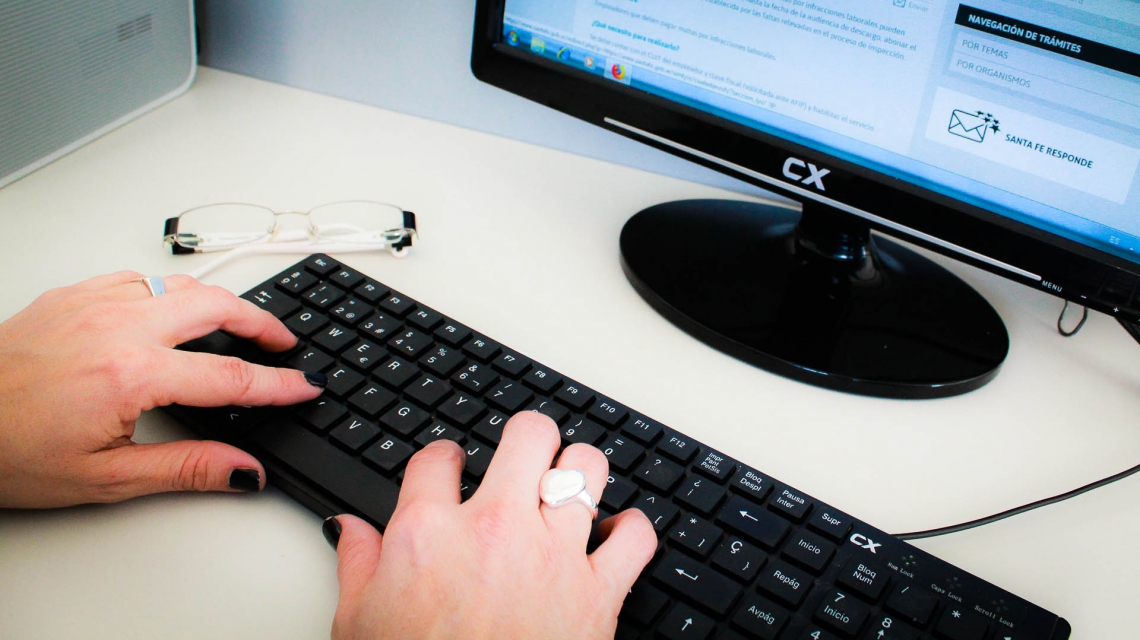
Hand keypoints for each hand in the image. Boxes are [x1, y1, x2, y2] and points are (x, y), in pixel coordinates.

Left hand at [0, 271, 322, 507]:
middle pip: (216, 306)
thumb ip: (187, 467)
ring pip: (178, 284)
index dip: (276, 384)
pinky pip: (135, 277)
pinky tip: (168, 308)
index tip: (303, 386)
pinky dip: (165, 290)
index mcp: (131, 375)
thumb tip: (245, 470)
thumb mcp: (105, 478)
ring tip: (237, 321)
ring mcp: (91, 303)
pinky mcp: (68, 295)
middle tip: (285, 341)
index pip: (230, 377)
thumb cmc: (8, 451)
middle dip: (262, 321)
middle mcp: (116, 327)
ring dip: (217, 300)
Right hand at [329, 412, 657, 638]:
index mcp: (428, 534)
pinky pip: (635, 537)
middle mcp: (495, 530)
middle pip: (527, 435)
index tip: (449, 468)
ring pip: (587, 467)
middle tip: (523, 455)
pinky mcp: (598, 593)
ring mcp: (552, 556)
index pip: (437, 457)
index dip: (443, 458)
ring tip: (570, 482)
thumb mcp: (359, 624)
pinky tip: (615, 534)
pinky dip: (631, 530)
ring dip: (580, 469)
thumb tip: (350, 529)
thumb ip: (358, 564)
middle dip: (526, 437)